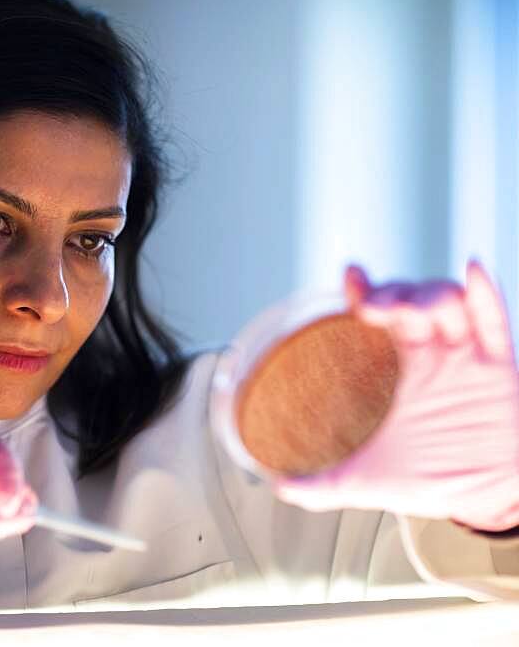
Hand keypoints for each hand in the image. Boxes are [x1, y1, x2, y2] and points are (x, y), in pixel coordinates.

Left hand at [274, 260, 518, 531]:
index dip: (364, 291)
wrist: (478, 501)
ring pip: (447, 303)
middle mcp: (429, 355)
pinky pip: (494, 324)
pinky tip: (472, 272)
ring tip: (409, 310)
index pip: (377, 316)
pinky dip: (485, 294)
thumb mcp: (361, 482)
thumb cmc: (426, 479)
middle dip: (392, 292)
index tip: (351, 277)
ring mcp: (464, 357)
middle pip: (409, 300)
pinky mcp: (498, 368)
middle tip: (372, 307)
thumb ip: (316, 486)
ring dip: (428, 295)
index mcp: (395, 370)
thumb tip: (277, 487)